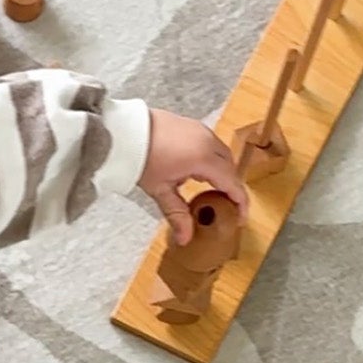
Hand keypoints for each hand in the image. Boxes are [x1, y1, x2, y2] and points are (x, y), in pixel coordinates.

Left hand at [140, 109, 248, 244]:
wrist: (123, 131)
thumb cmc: (141, 159)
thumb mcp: (160, 190)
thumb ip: (177, 214)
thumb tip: (186, 239)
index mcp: (204, 158)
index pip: (232, 183)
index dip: (239, 202)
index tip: (239, 218)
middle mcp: (208, 141)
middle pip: (230, 167)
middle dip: (230, 187)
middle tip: (223, 205)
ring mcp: (200, 130)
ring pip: (221, 154)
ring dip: (220, 172)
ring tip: (207, 190)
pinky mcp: (191, 124)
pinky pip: (210, 143)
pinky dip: (209, 159)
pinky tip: (193, 171)